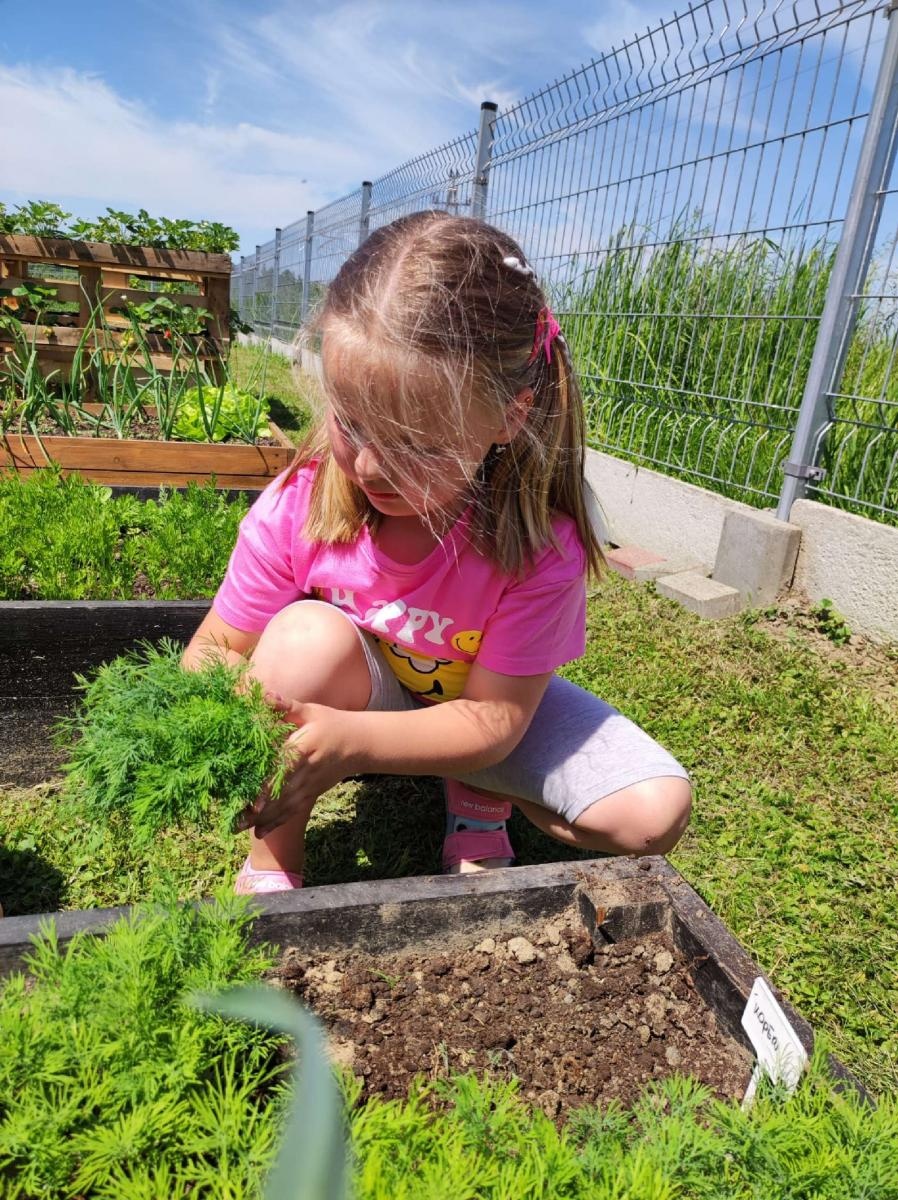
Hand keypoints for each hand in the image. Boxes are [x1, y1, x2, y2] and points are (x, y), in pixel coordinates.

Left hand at [236, 695, 363, 836]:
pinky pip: (292, 810)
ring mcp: (310, 785)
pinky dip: (276, 822)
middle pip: (280, 794)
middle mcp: (307, 771)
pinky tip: (260, 833)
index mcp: (304, 749)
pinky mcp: (312, 793)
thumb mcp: (311, 711)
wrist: (359, 743)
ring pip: (284, 806)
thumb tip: (263, 694)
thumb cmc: (331, 723)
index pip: (283, 770)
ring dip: (262, 819)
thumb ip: (287, 706)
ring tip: (239, 829)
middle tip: (232, 821)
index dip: (268, 787)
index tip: (252, 802)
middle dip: (257, 810)